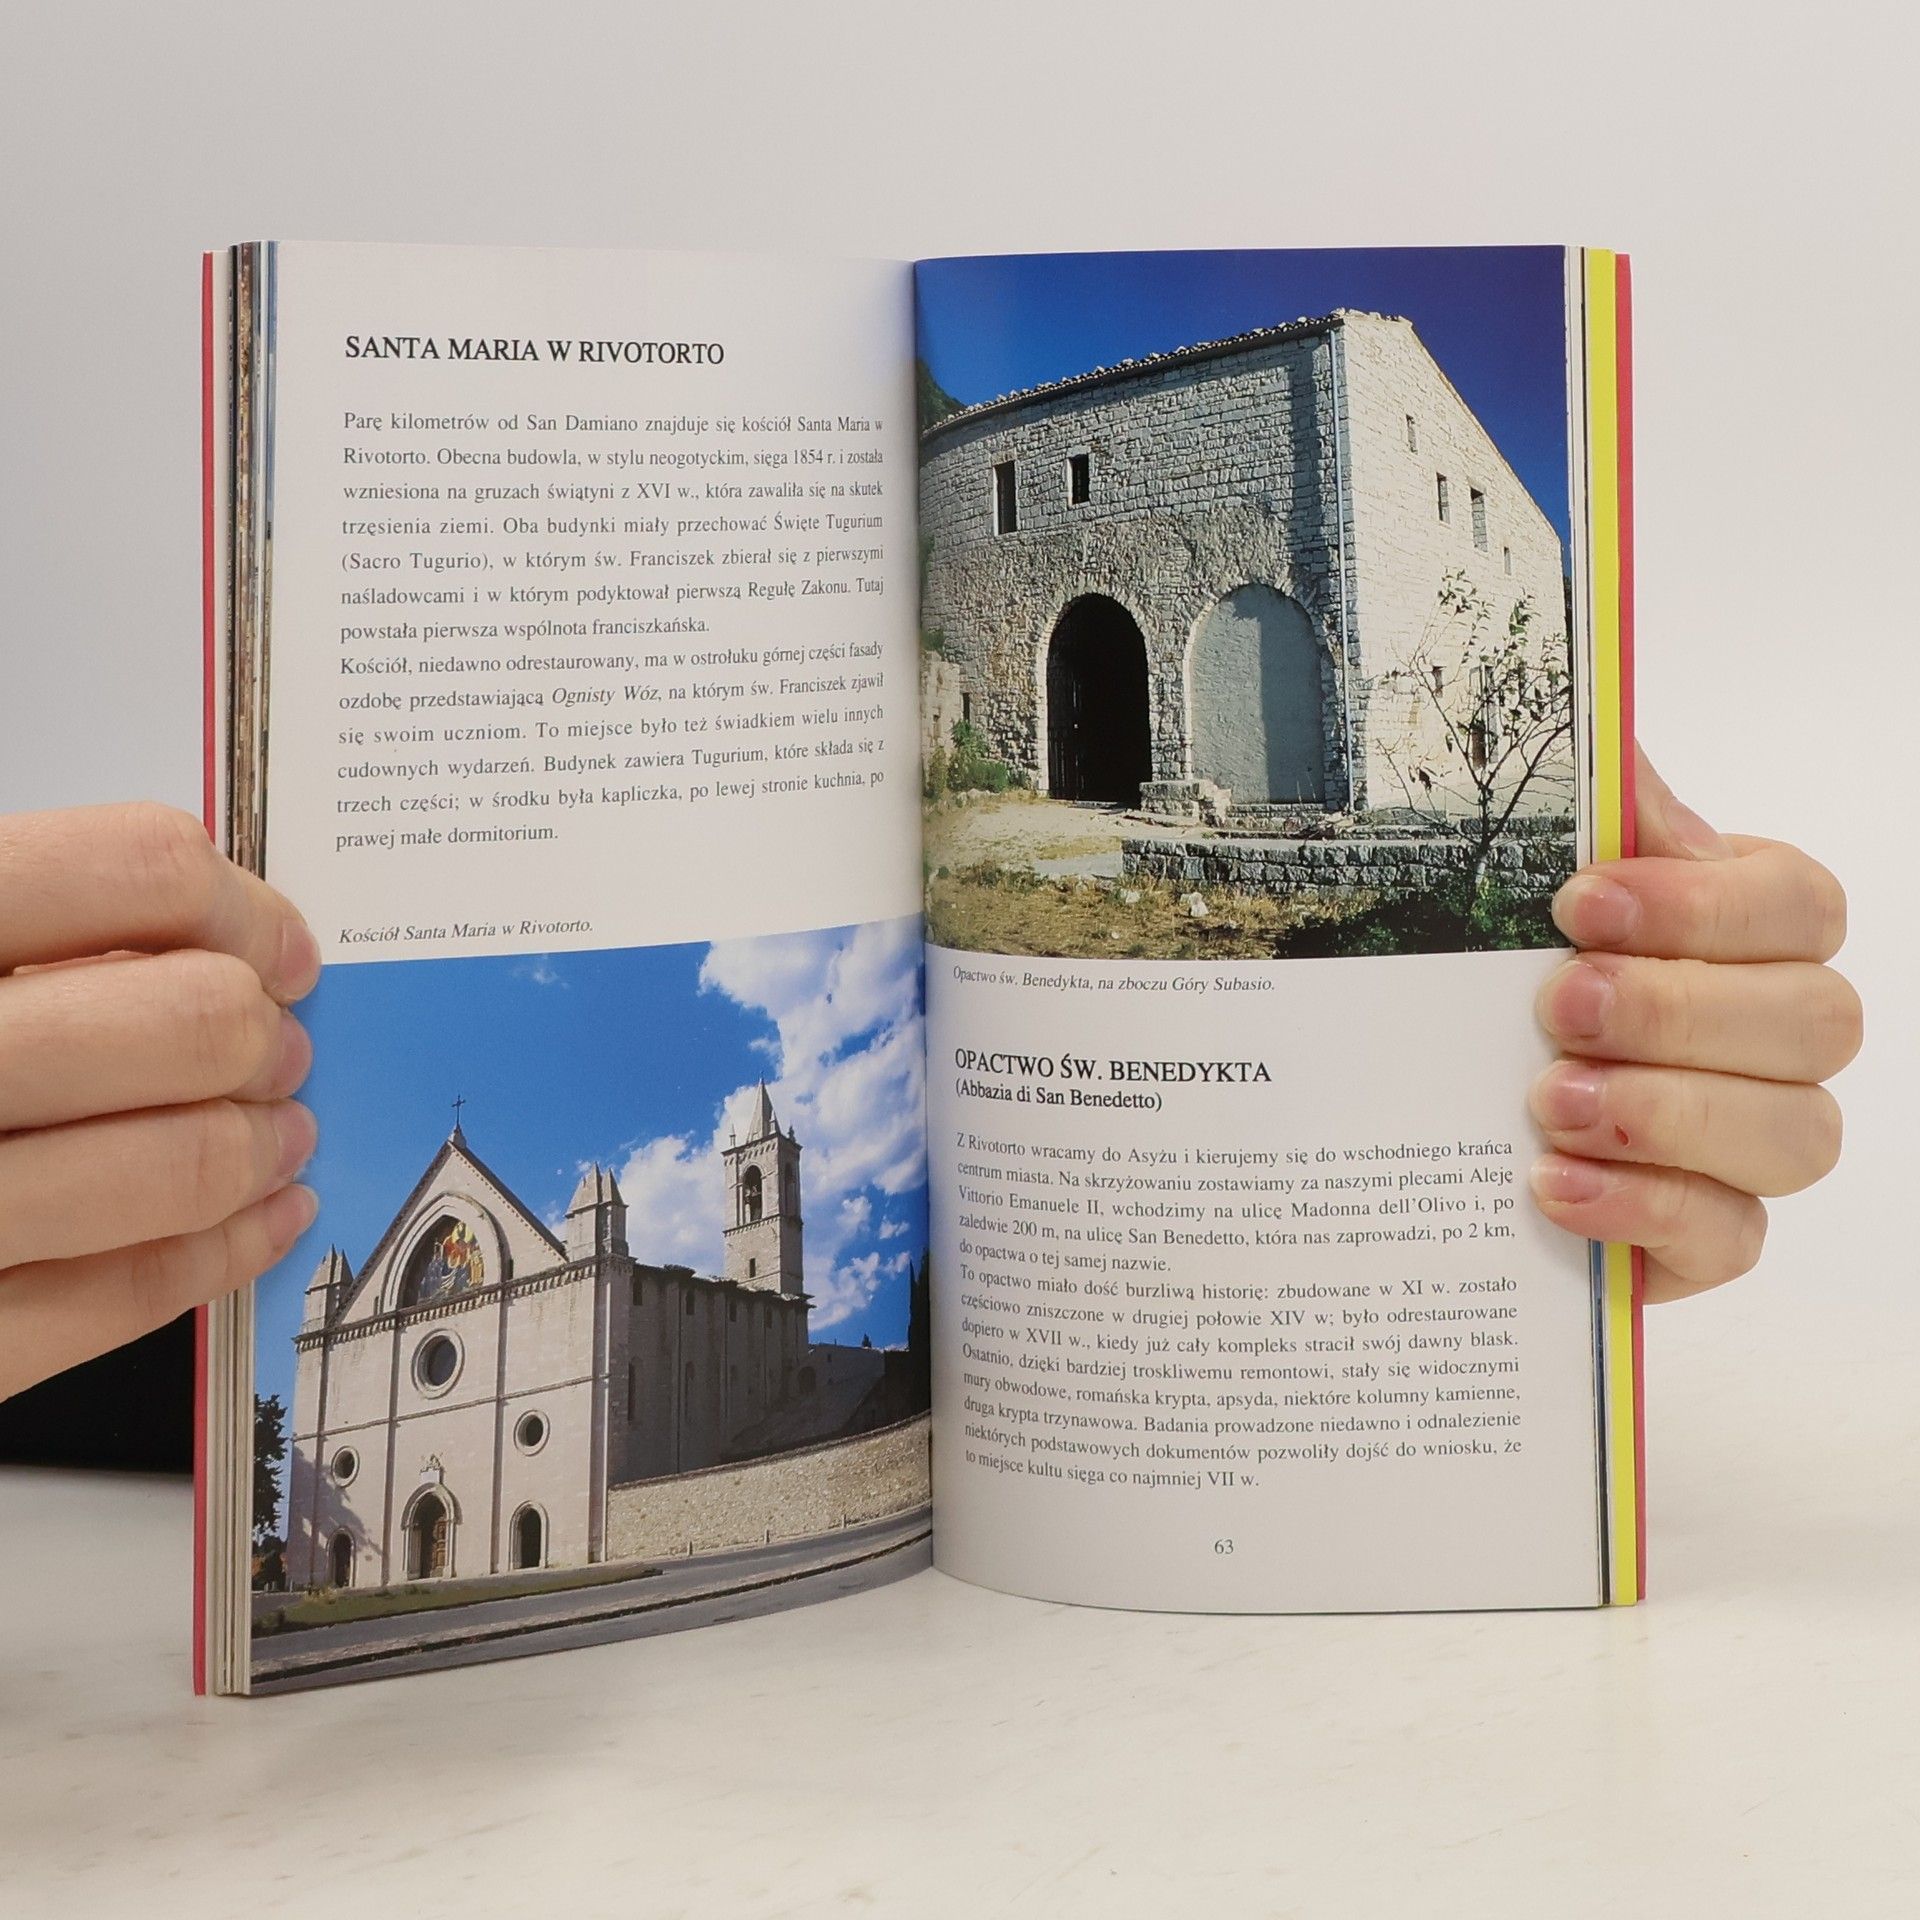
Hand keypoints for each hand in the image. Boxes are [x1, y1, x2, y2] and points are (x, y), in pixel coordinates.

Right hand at [0, 804, 319, 1398]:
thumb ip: (6, 922)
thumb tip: (186, 933)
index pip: (132, 869)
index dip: (238, 904)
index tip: (272, 941)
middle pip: (184, 1020)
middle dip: (258, 1034)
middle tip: (273, 1041)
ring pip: (175, 1163)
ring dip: (260, 1144)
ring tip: (276, 1130)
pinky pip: (118, 1296)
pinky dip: (221, 1253)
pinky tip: (258, 1220)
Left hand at [1527, 751, 1859, 1300]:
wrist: (1430, 1111)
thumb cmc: (1492, 982)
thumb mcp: (1509, 890)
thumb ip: (1574, 818)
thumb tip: (1599, 737)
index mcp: (1744, 931)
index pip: (1798, 906)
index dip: (1704, 906)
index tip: (1579, 904)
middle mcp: (1772, 1036)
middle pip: (1816, 1023)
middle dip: (1679, 1010)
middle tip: (1556, 1006)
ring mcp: (1750, 1143)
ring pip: (1797, 1134)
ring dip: (1670, 1113)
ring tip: (1548, 1102)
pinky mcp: (1707, 1235)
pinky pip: (1732, 1234)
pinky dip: (1645, 1206)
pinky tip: (1552, 1184)